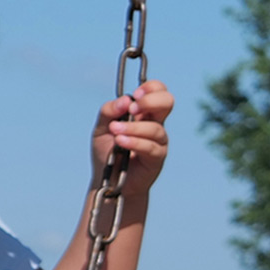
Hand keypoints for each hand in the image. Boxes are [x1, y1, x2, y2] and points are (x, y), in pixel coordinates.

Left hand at [90, 80, 172, 196]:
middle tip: (133, 108)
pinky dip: (135, 142)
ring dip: (133, 128)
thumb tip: (126, 100)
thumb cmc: (107, 152)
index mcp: (144, 113)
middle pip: (168, 102)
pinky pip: (151, 147)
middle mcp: (155, 124)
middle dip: (151, 101)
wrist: (107, 181)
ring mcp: (159, 141)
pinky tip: (121, 142)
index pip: (158, 91)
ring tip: (115, 132)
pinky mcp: (157, 158)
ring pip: (155, 128)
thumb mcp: (101, 128)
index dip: (151, 88)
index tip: (135, 95)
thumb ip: (109, 111)